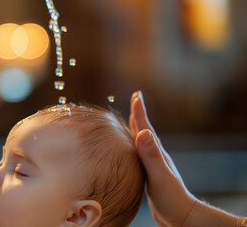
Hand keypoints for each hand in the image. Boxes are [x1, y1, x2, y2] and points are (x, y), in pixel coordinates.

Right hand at [129, 91, 196, 226]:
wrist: (178, 216)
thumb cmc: (170, 197)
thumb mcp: (159, 175)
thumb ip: (151, 155)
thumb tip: (144, 132)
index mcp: (155, 152)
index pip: (145, 127)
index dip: (140, 110)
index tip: (137, 94)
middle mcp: (154, 154)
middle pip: (144, 129)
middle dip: (138, 113)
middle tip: (135, 98)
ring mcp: (151, 163)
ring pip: (140, 141)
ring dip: (135, 127)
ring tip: (131, 118)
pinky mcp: (147, 173)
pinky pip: (137, 153)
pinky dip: (131, 144)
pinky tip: (129, 148)